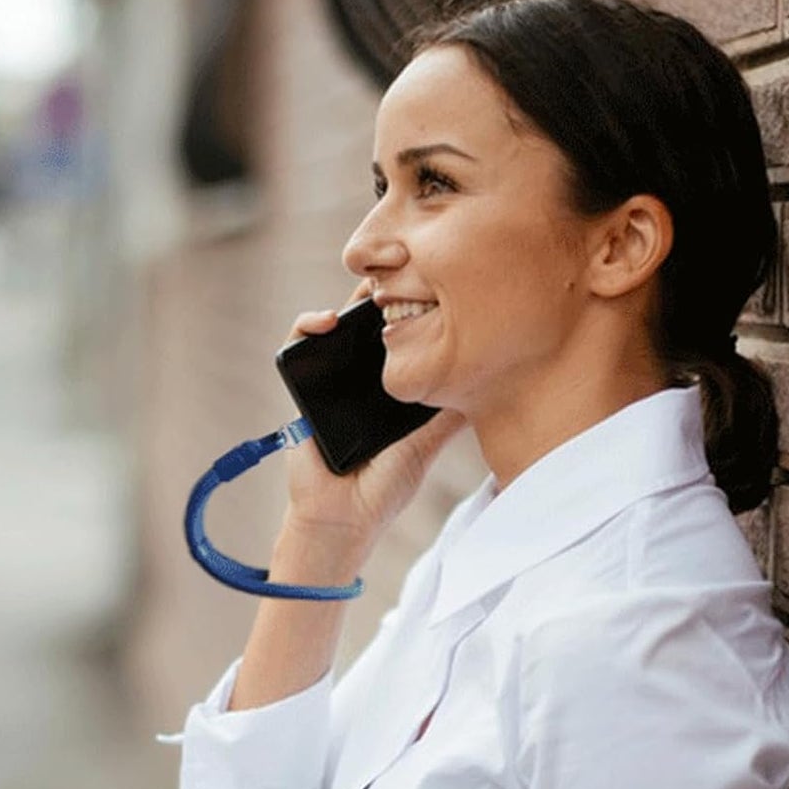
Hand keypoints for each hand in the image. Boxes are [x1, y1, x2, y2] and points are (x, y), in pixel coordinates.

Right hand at [278, 291, 465, 560]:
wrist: (341, 516)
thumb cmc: (384, 488)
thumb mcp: (427, 447)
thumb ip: (448, 418)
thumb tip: (488, 379)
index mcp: (396, 388)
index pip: (407, 337)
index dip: (417, 311)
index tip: (434, 289)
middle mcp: (365, 378)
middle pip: (375, 323)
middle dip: (387, 294)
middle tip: (402, 272)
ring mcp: (334, 377)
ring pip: (340, 323)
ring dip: (351, 299)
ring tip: (368, 287)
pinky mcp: (304, 383)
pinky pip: (300, 343)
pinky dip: (308, 324)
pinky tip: (326, 321)